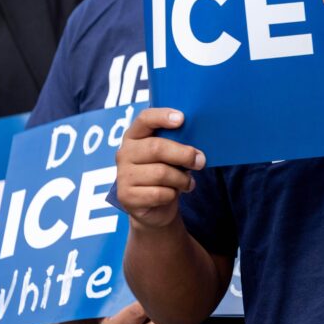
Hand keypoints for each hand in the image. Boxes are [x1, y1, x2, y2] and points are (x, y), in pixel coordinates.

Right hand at [115, 109, 204, 230]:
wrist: (155, 207)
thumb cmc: (167, 173)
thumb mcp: (172, 156)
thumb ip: (178, 145)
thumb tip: (197, 150)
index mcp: (135, 136)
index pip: (144, 119)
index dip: (162, 116)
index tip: (181, 118)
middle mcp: (124, 153)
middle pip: (157, 147)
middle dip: (184, 155)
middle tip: (200, 161)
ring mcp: (123, 175)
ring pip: (161, 173)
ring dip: (182, 179)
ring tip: (188, 183)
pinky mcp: (126, 196)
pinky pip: (159, 193)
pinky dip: (172, 194)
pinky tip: (173, 194)